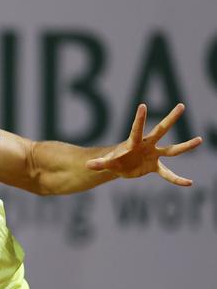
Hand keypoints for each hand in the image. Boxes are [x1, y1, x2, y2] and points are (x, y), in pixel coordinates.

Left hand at [86, 103, 201, 185]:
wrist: (119, 166)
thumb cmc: (112, 160)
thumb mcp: (106, 163)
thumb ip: (99, 164)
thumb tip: (88, 165)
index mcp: (133, 142)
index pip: (137, 129)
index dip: (139, 119)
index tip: (142, 105)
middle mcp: (146, 145)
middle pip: (160, 130)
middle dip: (170, 119)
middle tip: (181, 106)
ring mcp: (153, 155)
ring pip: (172, 150)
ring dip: (185, 146)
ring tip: (200, 140)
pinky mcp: (155, 166)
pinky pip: (168, 173)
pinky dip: (177, 179)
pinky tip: (189, 183)